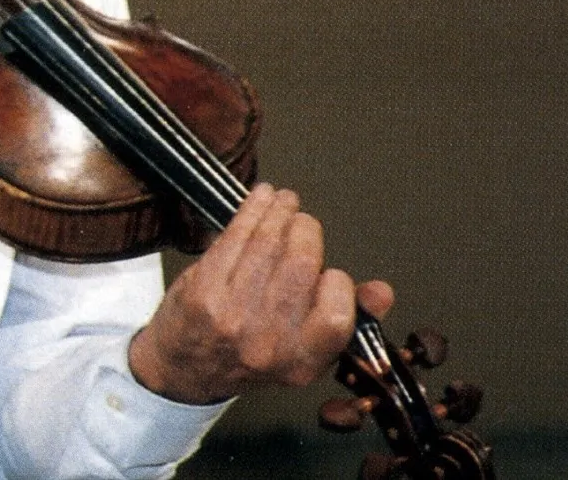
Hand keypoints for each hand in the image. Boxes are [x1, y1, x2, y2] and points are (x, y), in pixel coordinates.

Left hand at [128, 183, 394, 404]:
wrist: (184, 368)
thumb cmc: (246, 354)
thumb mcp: (302, 352)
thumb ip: (345, 319)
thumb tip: (382, 292)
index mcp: (300, 364)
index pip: (335, 316)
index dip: (337, 284)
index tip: (329, 269)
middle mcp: (266, 344)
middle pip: (299, 267)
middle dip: (305, 230)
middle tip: (302, 219)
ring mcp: (231, 316)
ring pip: (266, 246)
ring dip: (278, 211)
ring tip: (283, 199)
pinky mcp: (202, 291)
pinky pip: (235, 238)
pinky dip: (251, 210)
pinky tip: (260, 198)